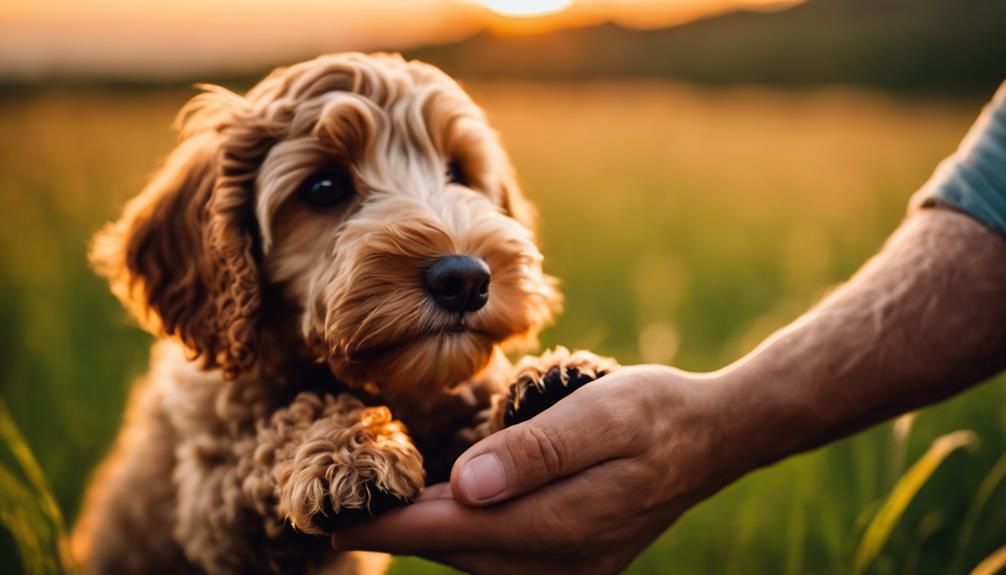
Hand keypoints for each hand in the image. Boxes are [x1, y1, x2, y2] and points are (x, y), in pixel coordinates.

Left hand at [331, 365, 743, 574]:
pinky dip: (470, 543)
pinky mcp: (581, 564)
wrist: (712, 438)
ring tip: (392, 517)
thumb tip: (465, 486)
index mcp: (562, 522)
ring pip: (481, 563)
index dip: (393, 527)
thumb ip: (534, 450)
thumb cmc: (653, 411)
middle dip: (406, 535)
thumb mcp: (599, 412)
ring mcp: (576, 571)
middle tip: (351, 517)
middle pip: (461, 553)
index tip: (337, 524)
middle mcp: (564, 563)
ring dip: (436, 541)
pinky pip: (506, 562)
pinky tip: (455, 517)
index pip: (454, 531)